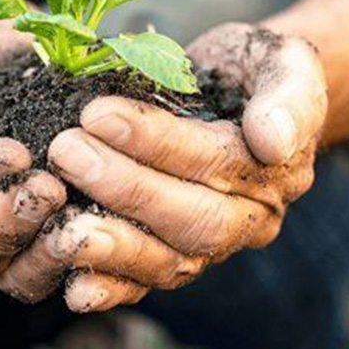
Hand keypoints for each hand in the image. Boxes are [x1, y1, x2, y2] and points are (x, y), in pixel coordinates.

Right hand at [0, 22, 66, 278]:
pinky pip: (49, 275)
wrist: (5, 63)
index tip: (16, 153)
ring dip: (42, 253)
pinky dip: (74, 265)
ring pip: (9, 273)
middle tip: (50, 189)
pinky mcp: (38, 249)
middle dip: (9, 220)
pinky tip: (101, 237)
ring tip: (76, 221)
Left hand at [0, 23, 325, 310]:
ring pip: (170, 260)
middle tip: (66, 150)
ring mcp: (216, 245)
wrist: (243, 93)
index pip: (215, 162)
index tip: (97, 112)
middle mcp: (253, 219)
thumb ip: (289, 95)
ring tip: (60, 223)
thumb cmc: (254, 68)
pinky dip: (112, 288)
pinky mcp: (180, 256)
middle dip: (124, 188)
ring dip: (113, 245)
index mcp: (281, 170)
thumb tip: (274, 143)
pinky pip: (149, 283)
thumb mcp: (284, 60)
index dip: (155, 141)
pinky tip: (74, 288)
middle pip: (192, 219)